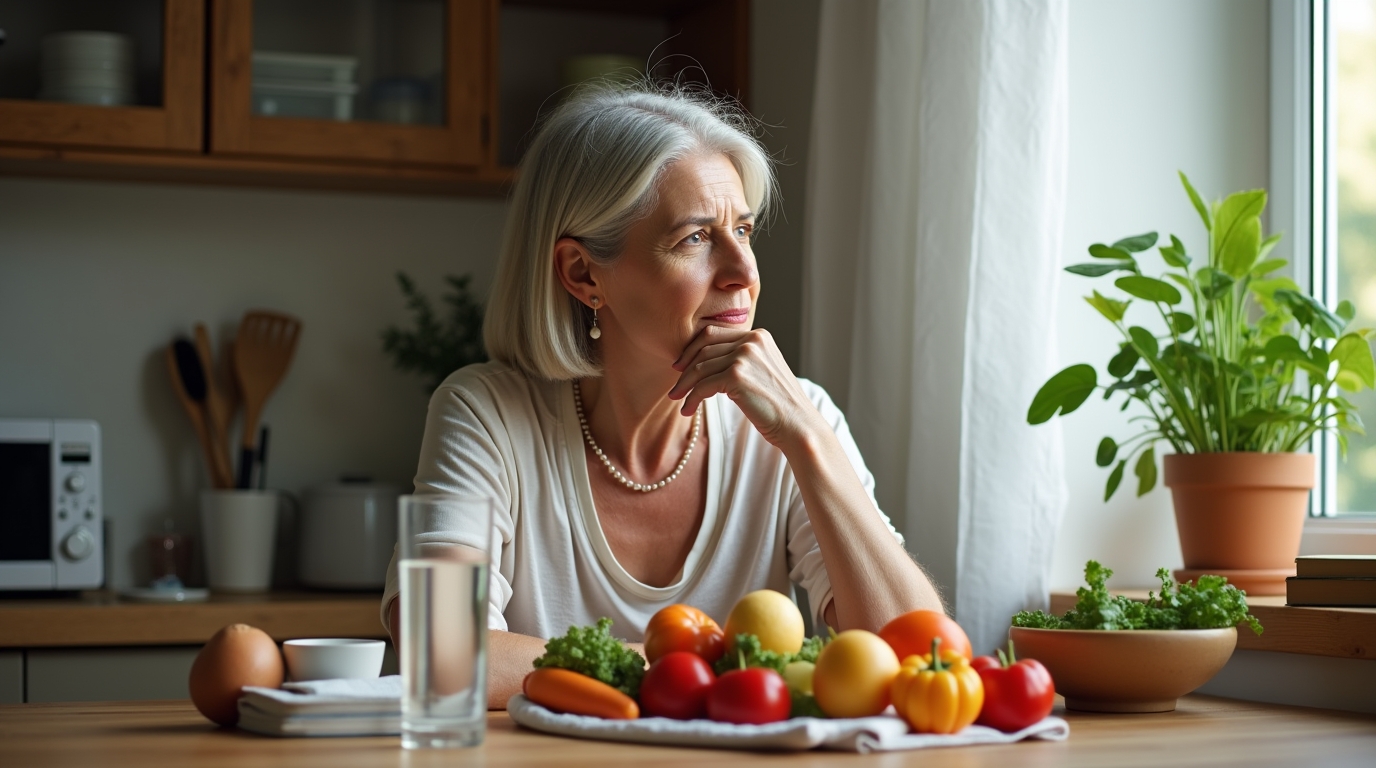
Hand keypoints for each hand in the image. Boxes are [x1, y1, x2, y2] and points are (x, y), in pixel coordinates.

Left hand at [668, 325, 821, 447]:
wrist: (798, 425)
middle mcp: (752, 341)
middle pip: (703, 348)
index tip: (680, 365)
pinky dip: (692, 399)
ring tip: (678, 400)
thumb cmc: (779, 405)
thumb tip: (704, 361)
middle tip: (675, 386)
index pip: (713, 333)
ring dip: (684, 386)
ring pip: (700, 367)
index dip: (691, 349)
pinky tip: (688, 410)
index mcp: (759, 335)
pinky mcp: (737, 376)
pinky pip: (703, 386)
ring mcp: (745, 356)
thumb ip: (740, 359)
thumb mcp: (762, 371)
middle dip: (684, 367)